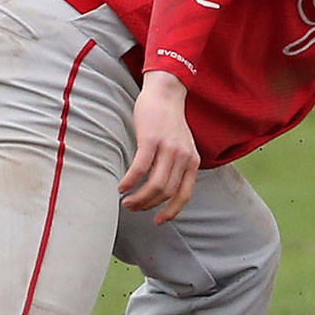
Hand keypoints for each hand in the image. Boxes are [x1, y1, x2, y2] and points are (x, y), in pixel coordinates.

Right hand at [119, 72, 198, 223]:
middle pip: (166, 193)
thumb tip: (164, 189)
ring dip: (138, 198)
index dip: (171, 211)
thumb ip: (178, 165)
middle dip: (148, 205)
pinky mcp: (151, 140)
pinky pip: (140, 168)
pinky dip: (130, 182)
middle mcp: (184, 157)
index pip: (184, 195)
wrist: (166, 93)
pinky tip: (122, 187)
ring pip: (155, 185)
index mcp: (193, 161)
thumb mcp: (182, 146)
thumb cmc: (169, 121)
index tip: (157, 221)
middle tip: (133, 208)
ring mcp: (168, 148)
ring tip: (126, 201)